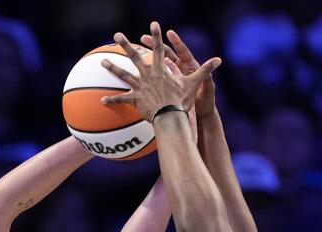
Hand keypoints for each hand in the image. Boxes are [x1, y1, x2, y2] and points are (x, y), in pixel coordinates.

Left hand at [101, 22, 220, 123]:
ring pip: (123, 75)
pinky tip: (102, 100)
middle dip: (126, 45)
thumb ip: (205, 70)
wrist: (170, 117)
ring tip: (102, 61)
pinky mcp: (135, 99)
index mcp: (161, 69)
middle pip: (134, 57)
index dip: (156, 36)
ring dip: (112, 68)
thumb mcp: (194, 84)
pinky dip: (112, 100)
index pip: (159, 48)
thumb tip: (219, 60)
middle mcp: (147, 75)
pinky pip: (121, 100)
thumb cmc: (182, 100)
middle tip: (117, 35)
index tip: (153, 24)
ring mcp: (140, 86)